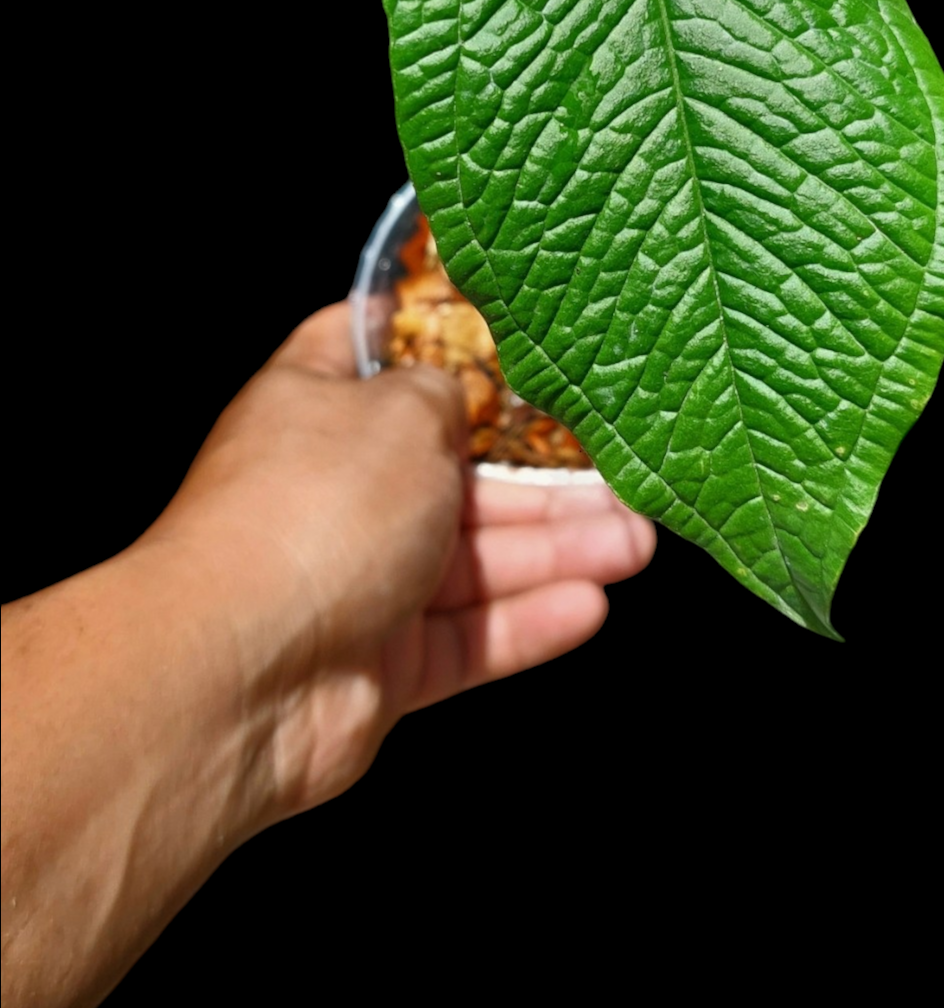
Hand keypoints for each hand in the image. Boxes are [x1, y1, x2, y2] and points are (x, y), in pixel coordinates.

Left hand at [153, 303, 655, 820]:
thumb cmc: (310, 514)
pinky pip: (468, 637)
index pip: (376, 351)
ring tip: (636, 543)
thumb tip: (461, 391)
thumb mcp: (401, 412)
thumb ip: (447, 393)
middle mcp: (332, 489)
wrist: (243, 670)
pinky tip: (588, 606)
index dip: (441, 338)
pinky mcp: (380, 664)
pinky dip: (527, 621)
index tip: (515, 340)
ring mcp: (355, 579)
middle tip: (620, 475)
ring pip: (474, 560)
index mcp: (315, 405)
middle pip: (454, 471)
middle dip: (542, 476)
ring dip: (557, 549)